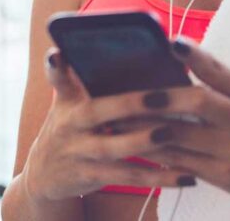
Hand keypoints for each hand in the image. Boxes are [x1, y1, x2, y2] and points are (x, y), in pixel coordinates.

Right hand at [22, 47, 198, 201]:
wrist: (46, 174)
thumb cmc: (69, 127)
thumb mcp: (68, 102)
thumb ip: (84, 79)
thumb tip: (119, 52)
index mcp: (66, 99)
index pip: (58, 78)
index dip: (55, 66)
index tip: (57, 54)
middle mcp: (69, 124)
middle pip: (96, 111)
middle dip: (129, 103)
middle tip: (162, 96)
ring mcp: (77, 152)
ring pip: (111, 147)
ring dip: (142, 141)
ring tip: (171, 133)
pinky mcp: (90, 177)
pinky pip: (126, 177)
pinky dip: (155, 177)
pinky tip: (183, 176)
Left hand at [141, 38, 229, 218]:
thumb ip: (215, 74)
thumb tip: (177, 45)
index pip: (219, 70)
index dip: (194, 56)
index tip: (169, 43)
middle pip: (197, 102)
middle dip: (159, 98)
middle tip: (127, 94)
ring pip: (181, 137)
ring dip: (144, 129)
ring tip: (116, 121)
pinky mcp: (224, 178)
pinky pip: (183, 164)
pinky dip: (157, 154)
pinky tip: (134, 147)